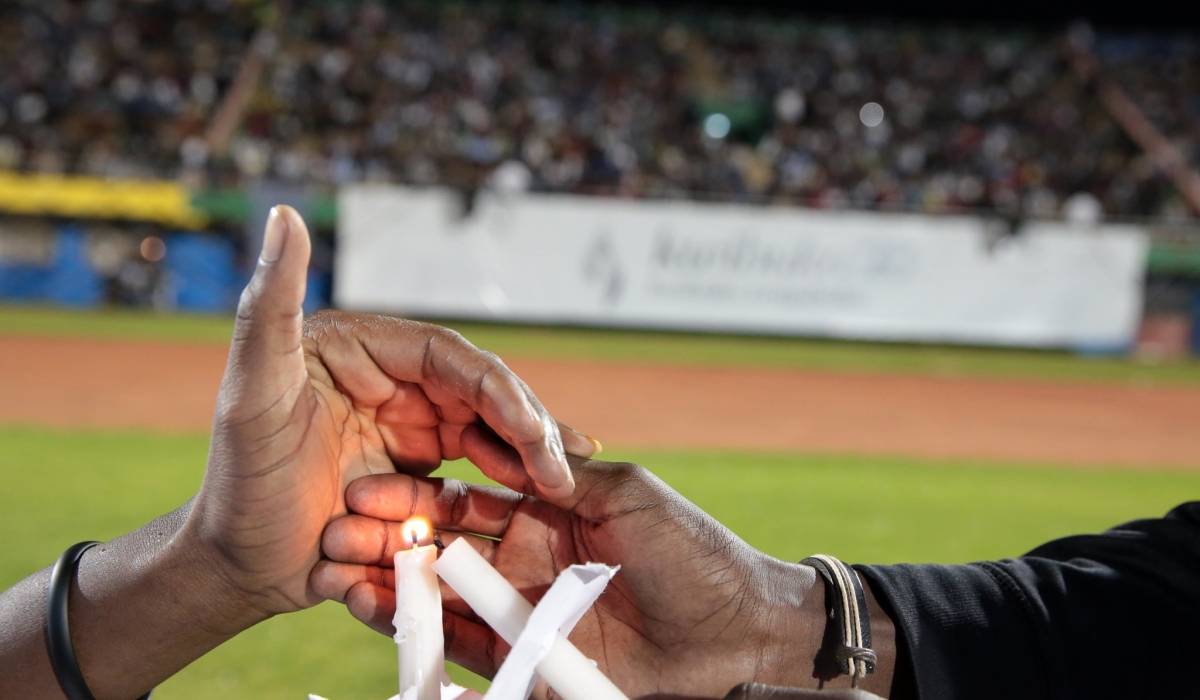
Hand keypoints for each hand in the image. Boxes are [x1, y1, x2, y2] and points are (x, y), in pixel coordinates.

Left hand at [185, 205, 595, 622]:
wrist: (231, 565)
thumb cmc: (235, 481)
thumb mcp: (249, 393)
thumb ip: (267, 305)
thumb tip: (284, 213)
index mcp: (360, 348)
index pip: (450, 359)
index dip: (500, 392)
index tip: (536, 435)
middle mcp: (387, 379)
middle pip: (478, 394)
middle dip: (526, 429)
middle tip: (565, 472)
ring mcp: (402, 425)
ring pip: (484, 431)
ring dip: (527, 456)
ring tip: (569, 484)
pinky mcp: (410, 469)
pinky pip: (471, 470)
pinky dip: (508, 482)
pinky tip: (546, 499)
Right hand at [313, 427, 896, 697]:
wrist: (740, 637)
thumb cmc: (696, 555)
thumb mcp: (628, 494)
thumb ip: (563, 476)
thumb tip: (507, 448)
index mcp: (549, 517)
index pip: (467, 502)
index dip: (416, 495)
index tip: (365, 485)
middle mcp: (528, 565)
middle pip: (442, 552)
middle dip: (385, 540)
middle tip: (331, 528)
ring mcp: (527, 617)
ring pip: (442, 601)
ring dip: (386, 586)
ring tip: (332, 571)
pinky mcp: (531, 667)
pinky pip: (464, 650)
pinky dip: (417, 633)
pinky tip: (373, 611)